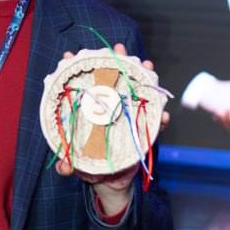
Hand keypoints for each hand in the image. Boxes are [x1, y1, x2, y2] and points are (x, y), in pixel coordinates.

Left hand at [53, 45, 167, 213]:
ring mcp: (128, 116)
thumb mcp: (75, 165)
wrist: (110, 181)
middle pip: (113, 79)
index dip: (76, 68)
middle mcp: (109, 107)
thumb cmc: (89, 166)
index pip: (82, 84)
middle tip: (118, 48)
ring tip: (147, 66)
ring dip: (144, 77)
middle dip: (117, 60)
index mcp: (90, 111)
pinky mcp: (143, 130)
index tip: (70, 55)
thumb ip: (67, 166)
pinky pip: (156, 120)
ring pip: (137, 91)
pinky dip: (162, 117)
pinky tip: (165, 115)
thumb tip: (63, 167)